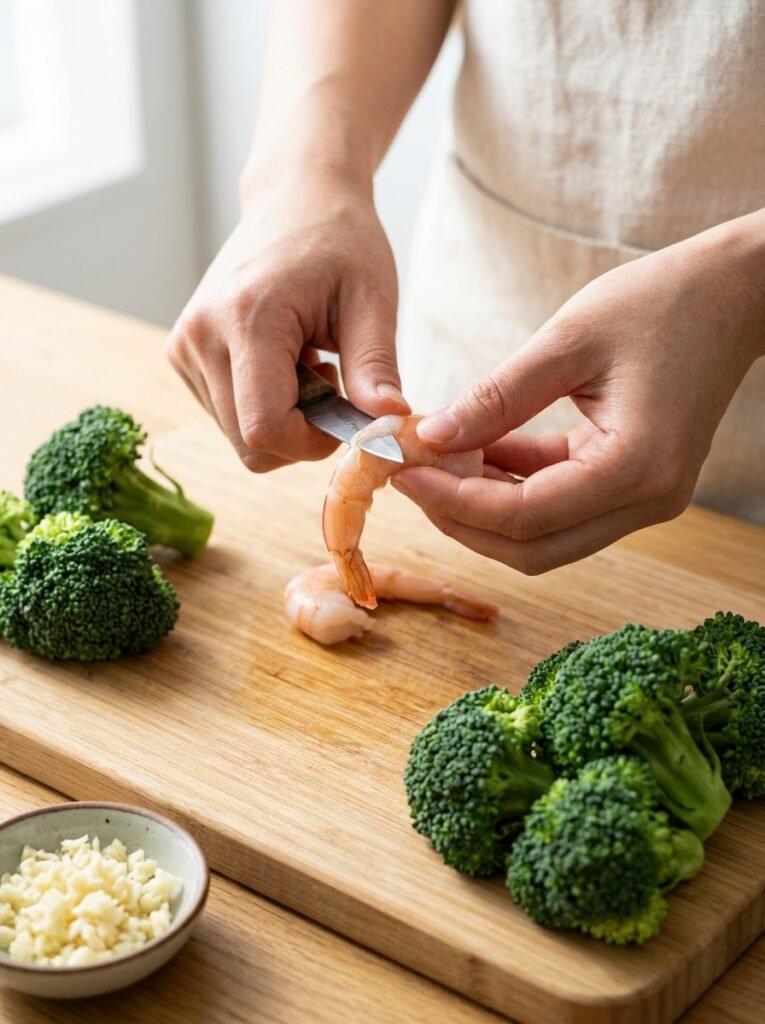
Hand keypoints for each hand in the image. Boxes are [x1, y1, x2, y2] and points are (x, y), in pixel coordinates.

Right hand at [166, 172, 408, 471]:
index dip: (311, 444)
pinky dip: (264, 404)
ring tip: (309, 363)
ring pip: (237, 435)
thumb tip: (389, 423)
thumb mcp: (372, 298)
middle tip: (334, 384)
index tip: (347, 416)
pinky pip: (227, 415)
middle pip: (248, 442)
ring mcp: (184, 346)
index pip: (264, 428)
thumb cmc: (339, 240)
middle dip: (300, 434)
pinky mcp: (182, 353)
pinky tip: (285, 362)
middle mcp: (200, 335)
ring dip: (284, 418)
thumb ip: (376, 365)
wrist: (294, 196)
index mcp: (246, 318)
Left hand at [392, 217, 764, 572]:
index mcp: (638, 467)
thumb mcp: (568, 340)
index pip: (525, 516)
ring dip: (484, 508)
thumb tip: (430, 437)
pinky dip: (513, 485)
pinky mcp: (633, 484)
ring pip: (544, 535)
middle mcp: (647, 499)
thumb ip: (497, 397)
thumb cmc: (662, 303)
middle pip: (533, 547)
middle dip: (463, 520)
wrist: (733, 295)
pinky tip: (474, 452)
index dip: (454, 503)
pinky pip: (560, 504)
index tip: (403, 473)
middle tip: (412, 478)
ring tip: (436, 462)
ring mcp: (644, 498)